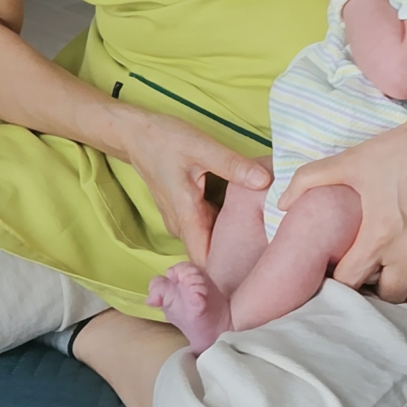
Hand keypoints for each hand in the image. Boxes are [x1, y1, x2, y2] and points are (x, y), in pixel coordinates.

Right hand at [123, 111, 270, 267]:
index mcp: (186, 215)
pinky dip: (224, 223)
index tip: (253, 268)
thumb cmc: (165, 140)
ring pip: (209, 240)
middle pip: (210, 254)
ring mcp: (181, 220)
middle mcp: (181, 224)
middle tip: (269, 247)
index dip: (226, 271)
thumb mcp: (202, 147)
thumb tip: (265, 181)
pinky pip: (207, 226)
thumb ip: (233, 165)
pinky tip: (246, 215)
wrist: (137, 135)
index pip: (203, 262)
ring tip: (263, 232)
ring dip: (232, 238)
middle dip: (237, 254)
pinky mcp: (185, 211)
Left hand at [278, 104, 406, 302]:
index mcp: (379, 238)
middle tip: (368, 272)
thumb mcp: (352, 160)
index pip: (350, 282)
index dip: (339, 279)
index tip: (338, 268)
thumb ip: (311, 180)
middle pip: (388, 297)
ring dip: (406, 287)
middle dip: (374, 289)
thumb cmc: (404, 150)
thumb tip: (282, 202)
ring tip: (396, 272)